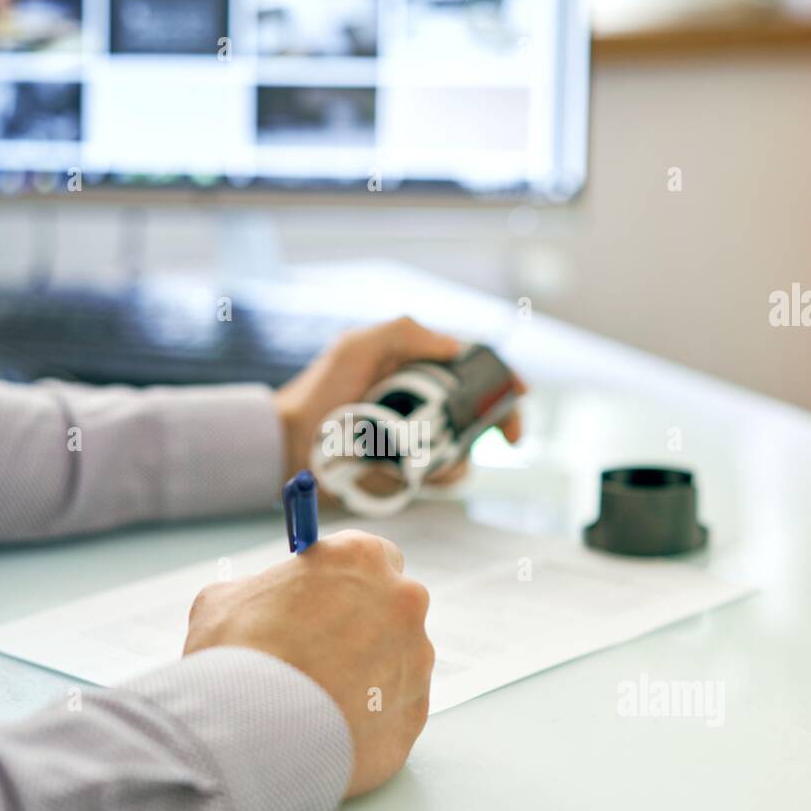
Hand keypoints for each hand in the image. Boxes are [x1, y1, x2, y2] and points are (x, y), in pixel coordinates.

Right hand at [183, 530, 432, 797]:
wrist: (252, 734)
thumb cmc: (236, 655)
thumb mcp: (225, 601)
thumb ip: (259, 594)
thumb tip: (262, 604)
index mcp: (360, 558)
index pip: (372, 556)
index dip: (346, 582)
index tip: (324, 601)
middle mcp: (402, 601)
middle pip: (391, 608)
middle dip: (362, 628)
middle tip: (317, 654)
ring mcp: (416, 660)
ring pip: (396, 662)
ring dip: (366, 676)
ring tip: (315, 700)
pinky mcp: (415, 714)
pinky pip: (394, 711)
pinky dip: (368, 718)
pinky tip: (329, 728)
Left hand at [273, 317, 525, 486]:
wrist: (290, 443)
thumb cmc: (320, 391)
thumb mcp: (358, 347)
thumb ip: (404, 334)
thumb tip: (456, 346)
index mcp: (417, 368)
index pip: (473, 370)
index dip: (502, 380)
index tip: (519, 393)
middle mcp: (424, 403)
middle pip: (482, 412)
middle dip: (502, 422)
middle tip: (511, 437)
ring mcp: (419, 439)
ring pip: (467, 448)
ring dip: (465, 452)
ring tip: (439, 453)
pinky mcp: (409, 472)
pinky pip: (443, 476)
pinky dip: (444, 475)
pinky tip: (426, 473)